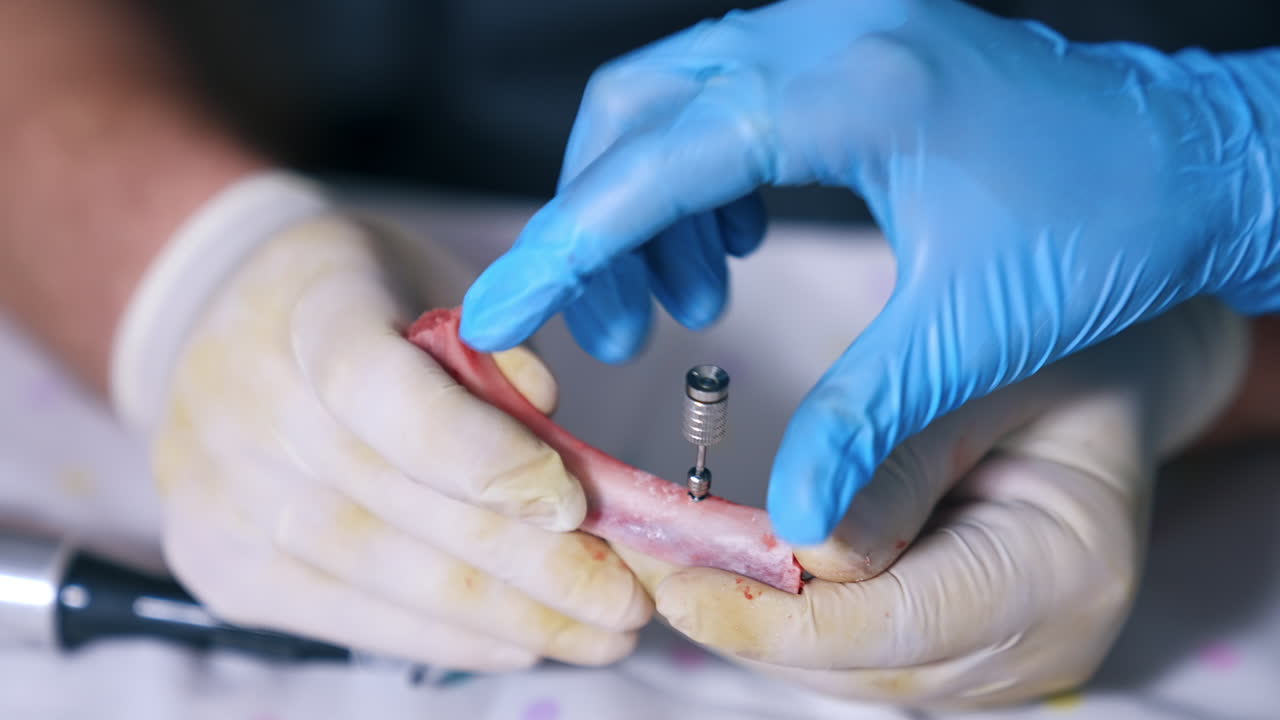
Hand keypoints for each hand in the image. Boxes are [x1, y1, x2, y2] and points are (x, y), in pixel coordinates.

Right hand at [147, 212, 649, 669]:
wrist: (233, 322)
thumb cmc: (365, 301)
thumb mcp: (437, 286)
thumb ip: (498, 355)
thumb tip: (555, 452)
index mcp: (310, 306)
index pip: (382, 390)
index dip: (481, 456)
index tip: (572, 504)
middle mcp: (247, 405)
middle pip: (405, 507)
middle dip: (538, 568)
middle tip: (630, 599)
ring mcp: (223, 496)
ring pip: (390, 579)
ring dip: (510, 618)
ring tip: (598, 634)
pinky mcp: (223, 566)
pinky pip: (354, 620)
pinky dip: (451, 638)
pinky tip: (521, 642)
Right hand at [458, 0, 1279, 543]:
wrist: (1195, 159)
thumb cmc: (1109, 223)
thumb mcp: (972, 330)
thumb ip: (865, 419)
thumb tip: (791, 524)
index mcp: (852, 87)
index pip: (658, 160)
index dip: (566, 242)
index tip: (501, 308)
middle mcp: (831, 30)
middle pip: (642, 111)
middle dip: (600, 223)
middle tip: (615, 328)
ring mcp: (838, 26)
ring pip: (677, 98)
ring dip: (649, 202)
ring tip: (674, 301)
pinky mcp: (850, 46)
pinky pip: (728, 96)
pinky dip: (700, 175)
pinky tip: (729, 244)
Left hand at [615, 299, 1247, 708]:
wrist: (1111, 367)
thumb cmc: (1060, 340)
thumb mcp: (981, 365)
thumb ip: (894, 459)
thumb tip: (793, 549)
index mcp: (1065, 569)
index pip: (896, 623)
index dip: (773, 618)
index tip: (672, 588)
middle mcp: (1043, 641)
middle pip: (859, 660)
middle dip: (739, 617)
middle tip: (636, 560)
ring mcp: (1005, 656)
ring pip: (845, 664)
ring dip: (750, 616)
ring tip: (661, 556)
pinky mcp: (965, 646)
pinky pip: (857, 644)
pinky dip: (786, 608)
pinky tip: (726, 561)